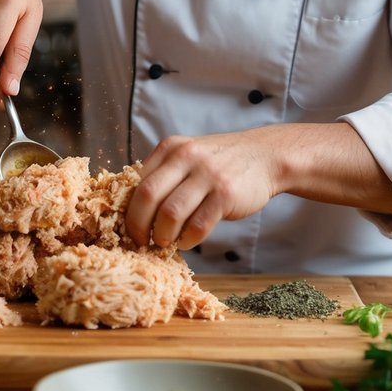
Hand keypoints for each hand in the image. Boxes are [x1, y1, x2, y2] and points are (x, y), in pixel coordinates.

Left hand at [124, 129, 276, 250]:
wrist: (264, 156)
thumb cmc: (219, 163)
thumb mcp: (188, 155)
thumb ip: (164, 174)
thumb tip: (133, 209)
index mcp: (169, 148)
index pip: (136, 181)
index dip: (127, 209)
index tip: (127, 228)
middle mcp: (185, 157)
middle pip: (147, 196)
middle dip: (138, 225)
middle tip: (140, 241)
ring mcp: (207, 174)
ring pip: (170, 213)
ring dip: (162, 235)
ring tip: (164, 242)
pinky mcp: (225, 193)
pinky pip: (197, 225)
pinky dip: (187, 240)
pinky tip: (187, 241)